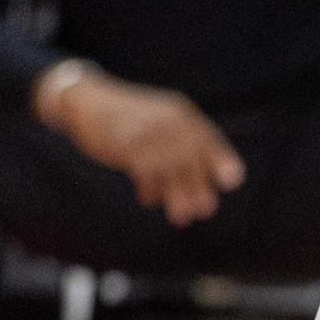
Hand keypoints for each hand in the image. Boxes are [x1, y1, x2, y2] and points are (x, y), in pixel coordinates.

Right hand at [42, 69, 244, 226]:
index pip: (208, 137)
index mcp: (180, 114)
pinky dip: (150, 187)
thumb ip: (179, 145)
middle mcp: (167, 120)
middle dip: (198, 185)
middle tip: (205, 210)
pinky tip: (148, 199)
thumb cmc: (128, 118)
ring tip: (181, 217)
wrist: (86, 102)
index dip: (222, 159)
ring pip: (169, 167)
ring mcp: (146, 131)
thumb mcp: (159, 122)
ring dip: (176, 194)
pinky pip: (144, 169)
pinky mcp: (124, 142)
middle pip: (190, 156)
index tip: (233, 181)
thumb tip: (199, 181)